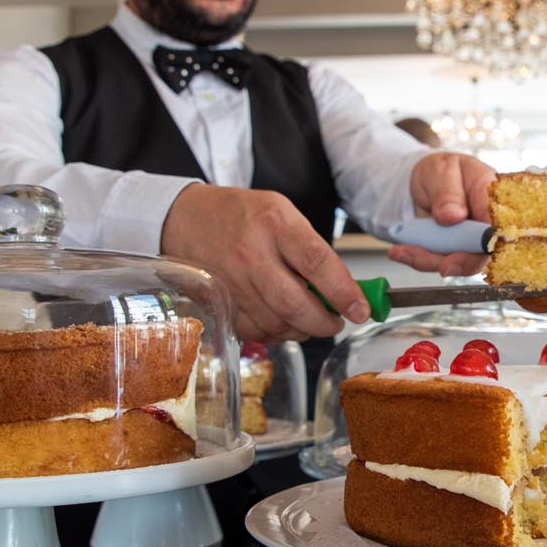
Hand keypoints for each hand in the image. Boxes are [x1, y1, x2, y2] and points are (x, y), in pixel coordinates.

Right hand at [162, 184, 366, 342]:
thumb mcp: (281, 213)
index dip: (344, 293)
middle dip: (324, 322)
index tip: (360, 309)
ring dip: (302, 330)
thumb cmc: (240, 214)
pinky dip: (276, 333)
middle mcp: (252, 254)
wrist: (185, 218)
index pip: (318, 263)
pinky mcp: (219, 303)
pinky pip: (256, 331)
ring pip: (277, 323)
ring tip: (310, 320)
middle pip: (296, 304)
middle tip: (336, 322)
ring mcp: (232, 281)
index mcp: (275, 223)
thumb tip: (344, 290)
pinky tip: (283, 321)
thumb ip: (312, 249)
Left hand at [388, 152, 495, 275]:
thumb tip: (456, 216)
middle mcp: (488, 222)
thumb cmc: (442, 171)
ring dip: (430, 260)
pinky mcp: (457, 252)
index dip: (485, 241)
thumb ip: (447, 192)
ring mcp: (473, 240)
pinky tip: (402, 251)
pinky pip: (442, 262)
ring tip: (402, 251)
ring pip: (460, 262)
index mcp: (492, 195)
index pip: (498, 223)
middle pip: (483, 251)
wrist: (426, 182)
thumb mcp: (441, 171)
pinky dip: (420, 259)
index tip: (466, 250)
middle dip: (456, 261)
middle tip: (431, 262)